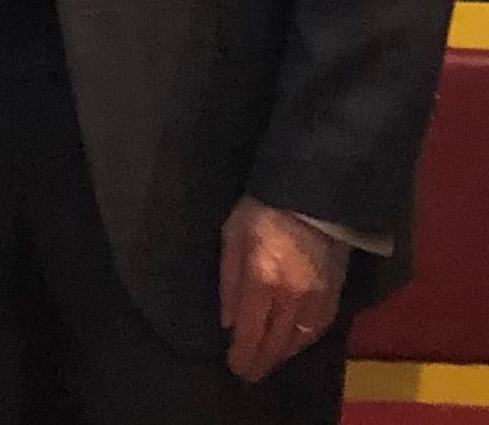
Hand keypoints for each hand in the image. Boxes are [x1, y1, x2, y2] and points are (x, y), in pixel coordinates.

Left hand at [220, 196, 348, 381]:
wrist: (314, 191)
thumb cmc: (263, 208)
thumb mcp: (233, 234)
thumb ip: (230, 281)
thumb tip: (228, 322)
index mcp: (263, 280)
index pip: (251, 334)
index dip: (243, 356)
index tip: (235, 368)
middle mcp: (292, 298)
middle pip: (276, 344)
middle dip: (261, 362)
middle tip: (249, 373)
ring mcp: (318, 298)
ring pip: (299, 342)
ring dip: (282, 355)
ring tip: (268, 360)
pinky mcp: (336, 294)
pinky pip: (319, 329)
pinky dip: (303, 341)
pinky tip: (293, 342)